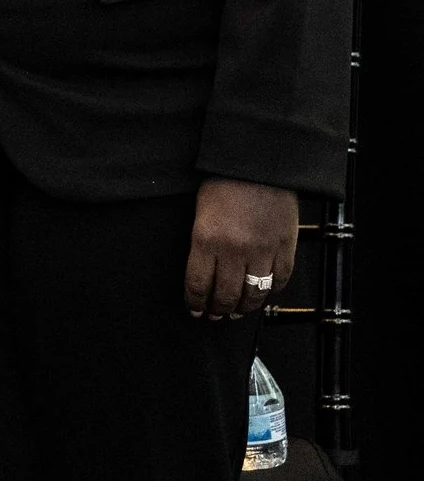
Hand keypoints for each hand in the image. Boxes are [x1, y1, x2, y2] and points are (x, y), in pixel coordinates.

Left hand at [185, 177, 299, 318]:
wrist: (258, 163)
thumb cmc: (222, 182)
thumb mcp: (200, 212)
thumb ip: (202, 243)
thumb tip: (204, 273)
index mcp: (206, 239)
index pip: (198, 284)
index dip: (195, 303)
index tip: (194, 311)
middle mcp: (235, 250)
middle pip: (226, 295)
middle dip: (218, 310)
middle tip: (215, 316)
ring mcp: (263, 251)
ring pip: (254, 293)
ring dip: (245, 307)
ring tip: (237, 312)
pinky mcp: (286, 247)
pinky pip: (280, 280)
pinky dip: (271, 292)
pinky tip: (263, 294)